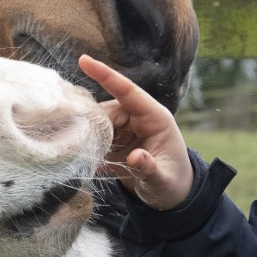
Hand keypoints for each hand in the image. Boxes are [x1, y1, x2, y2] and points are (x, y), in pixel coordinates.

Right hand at [77, 54, 193, 210]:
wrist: (171, 195)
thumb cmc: (173, 183)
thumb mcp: (163, 179)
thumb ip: (150, 169)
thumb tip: (137, 157)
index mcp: (155, 118)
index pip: (128, 91)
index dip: (106, 75)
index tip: (84, 61)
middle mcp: (138, 118)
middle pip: (107, 111)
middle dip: (93, 125)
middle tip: (83, 145)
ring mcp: (126, 129)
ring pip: (99, 124)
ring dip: (91, 139)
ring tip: (87, 158)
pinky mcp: (116, 141)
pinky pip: (97, 138)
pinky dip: (91, 151)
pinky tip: (93, 166)